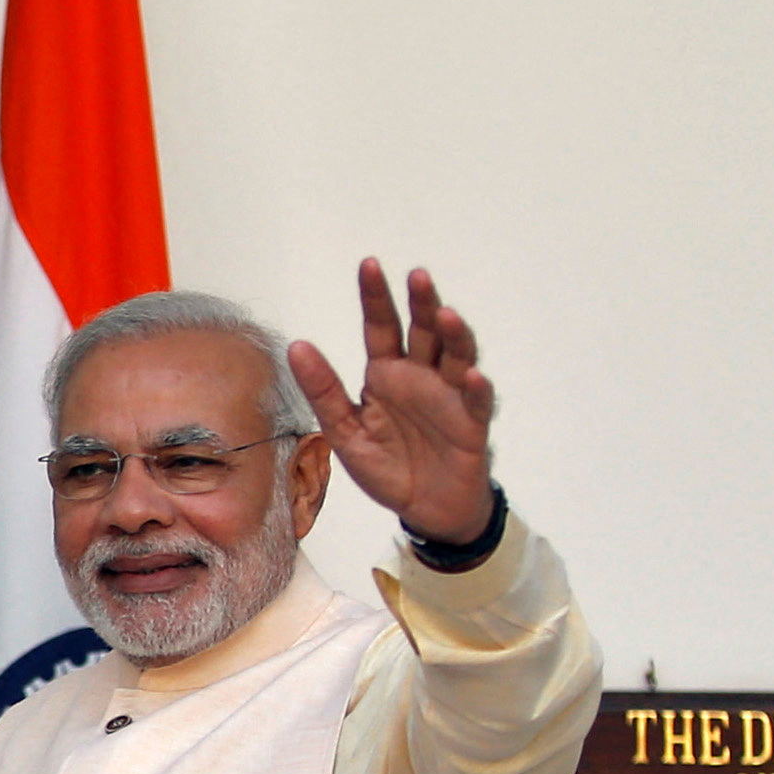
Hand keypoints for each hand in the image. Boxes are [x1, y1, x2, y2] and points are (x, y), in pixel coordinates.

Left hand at [286, 259, 496, 546]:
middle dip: (421, 303)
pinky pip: (476, 400)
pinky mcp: (471, 423)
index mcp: (386, 374)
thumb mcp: (345, 432)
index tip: (369, 264)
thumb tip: (297, 346)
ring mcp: (449, 396)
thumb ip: (323, 391)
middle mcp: (420, 377)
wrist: (425, 509)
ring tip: (446, 315)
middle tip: (416, 276)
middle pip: (423, 331)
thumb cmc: (387, 467)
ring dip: (454, 334)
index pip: (381, 327)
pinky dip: (475, 387)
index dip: (375, 297)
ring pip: (455, 354)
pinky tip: (469, 375)